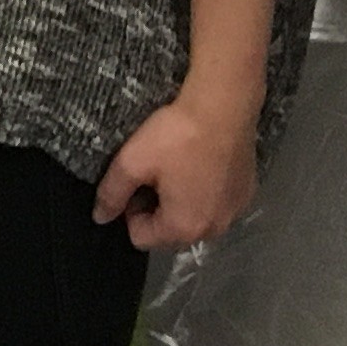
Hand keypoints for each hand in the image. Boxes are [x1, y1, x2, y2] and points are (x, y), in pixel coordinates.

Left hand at [95, 95, 259, 249]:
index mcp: (183, 229)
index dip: (130, 210)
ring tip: (179, 166)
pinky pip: (215, 204)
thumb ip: (112, 194)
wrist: (223, 108)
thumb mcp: (132, 162)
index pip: (141, 237)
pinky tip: (202, 163)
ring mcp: (234, 214)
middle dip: (157, 208)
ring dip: (181, 201)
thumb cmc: (176, 138)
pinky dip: (205, 191)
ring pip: (194, 218)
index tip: (137, 180)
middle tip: (156, 172)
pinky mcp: (246, 195)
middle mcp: (213, 231)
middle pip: (170, 232)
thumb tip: (99, 218)